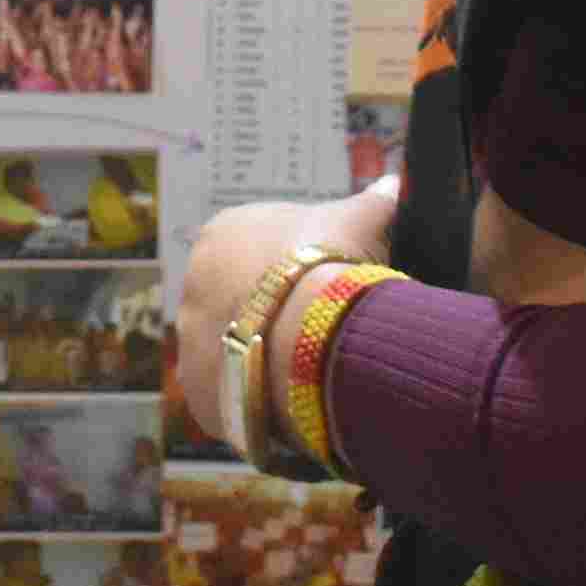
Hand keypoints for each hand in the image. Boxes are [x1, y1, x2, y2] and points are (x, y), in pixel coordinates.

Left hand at [170, 175, 400, 448]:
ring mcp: (191, 343)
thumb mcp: (362, 220)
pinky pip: (232, 397)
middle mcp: (193, 286)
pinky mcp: (200, 394)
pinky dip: (261, 400)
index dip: (297, 270)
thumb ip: (375, 201)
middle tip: (323, 331)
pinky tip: (295, 402)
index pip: (256, 252)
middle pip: (240, 302)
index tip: (330, 286)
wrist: (313, 331)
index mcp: (222, 236)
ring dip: (266, 358)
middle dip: (275, 315)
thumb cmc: (334, 262)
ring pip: (234, 351)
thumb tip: (394, 183)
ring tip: (313, 370)